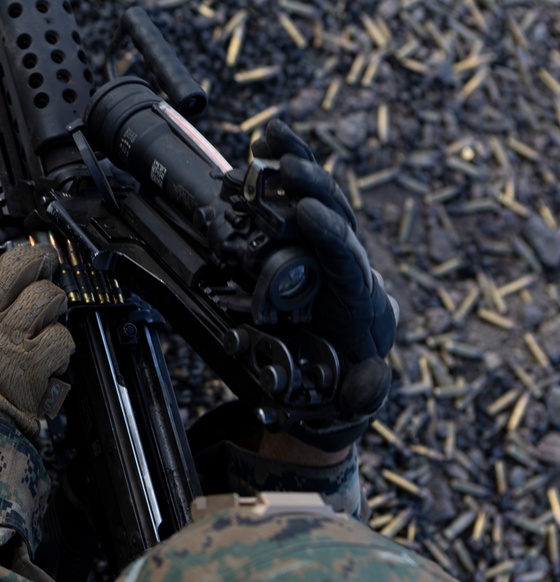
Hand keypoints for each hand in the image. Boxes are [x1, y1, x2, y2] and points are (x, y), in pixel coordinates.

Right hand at [0, 245, 74, 437]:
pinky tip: (52, 361)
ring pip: (49, 298)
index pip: (4, 268)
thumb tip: (17, 281)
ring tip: (48, 328)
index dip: (31, 258)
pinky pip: (61, 338)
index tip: (43, 259)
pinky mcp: (30, 368)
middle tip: (51, 289)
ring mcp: (6, 343)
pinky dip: (63, 350)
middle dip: (48, 279)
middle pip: (29, 274)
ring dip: (56, 312)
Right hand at [252, 120, 398, 447]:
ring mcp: (330, 243)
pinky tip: (264, 139)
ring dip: (296, 163)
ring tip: (270, 137)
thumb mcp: (357, 389)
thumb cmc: (345, 368)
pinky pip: (298, 194)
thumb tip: (370, 382)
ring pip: (319, 194)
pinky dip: (285, 165)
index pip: (348, 257)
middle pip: (337, 214)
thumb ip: (365, 390)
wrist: (344, 350)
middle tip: (286, 167)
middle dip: (313, 186)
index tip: (306, 213)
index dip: (329, 233)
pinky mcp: (309, 234)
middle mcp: (348, 260)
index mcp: (359, 296)